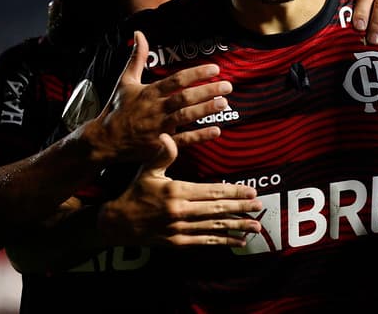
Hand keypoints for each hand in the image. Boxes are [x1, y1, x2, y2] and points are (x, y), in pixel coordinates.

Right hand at [90, 30, 232, 163]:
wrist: (104, 140)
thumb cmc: (118, 108)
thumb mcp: (125, 80)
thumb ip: (136, 57)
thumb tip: (139, 33)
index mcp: (149, 92)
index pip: (176, 80)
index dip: (196, 74)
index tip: (215, 69)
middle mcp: (155, 109)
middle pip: (184, 98)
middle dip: (207, 91)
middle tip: (228, 86)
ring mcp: (158, 128)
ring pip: (185, 118)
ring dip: (206, 110)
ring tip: (224, 103)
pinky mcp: (159, 145)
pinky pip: (182, 141)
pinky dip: (199, 136)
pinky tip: (217, 130)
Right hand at [99, 133, 261, 246]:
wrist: (117, 223)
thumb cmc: (135, 193)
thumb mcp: (147, 171)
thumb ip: (162, 154)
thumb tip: (167, 135)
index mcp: (176, 192)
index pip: (211, 191)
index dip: (233, 192)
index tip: (251, 190)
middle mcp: (180, 211)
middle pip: (217, 209)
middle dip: (241, 208)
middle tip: (260, 206)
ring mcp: (180, 229)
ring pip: (214, 226)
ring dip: (237, 227)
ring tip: (256, 226)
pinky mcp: (178, 242)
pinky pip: (205, 242)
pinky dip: (223, 242)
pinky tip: (239, 242)